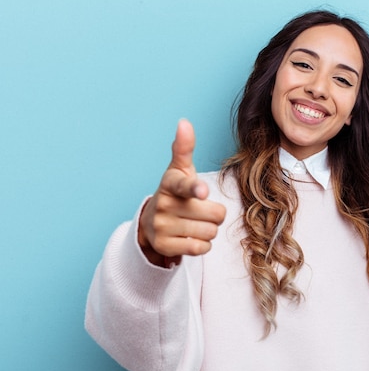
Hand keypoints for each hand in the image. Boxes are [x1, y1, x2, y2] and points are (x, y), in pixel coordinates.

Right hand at [138, 119, 225, 265]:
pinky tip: (190, 237)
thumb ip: (184, 147)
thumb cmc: (175, 193)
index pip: (185, 186)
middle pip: (214, 214)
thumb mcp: (179, 170)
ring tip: (194, 223)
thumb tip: (184, 122)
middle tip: (200, 210)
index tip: (202, 191)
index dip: (195, 188)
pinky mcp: (165, 247)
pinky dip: (202, 245)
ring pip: (209, 232)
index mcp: (170, 184)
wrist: (151, 223)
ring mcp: (162, 227)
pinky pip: (201, 249)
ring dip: (209, 230)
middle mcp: (164, 204)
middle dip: (214, 214)